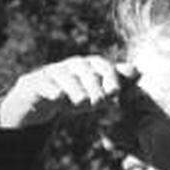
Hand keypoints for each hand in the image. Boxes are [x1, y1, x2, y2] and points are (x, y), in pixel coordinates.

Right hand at [0, 55, 138, 128]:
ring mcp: (48, 74)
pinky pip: (42, 84)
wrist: (36, 105)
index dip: (110, 75)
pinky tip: (57, 98)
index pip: (100, 64)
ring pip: (63, 75)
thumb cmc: (71, 97)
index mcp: (85, 68)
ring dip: (75, 88)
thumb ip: (116, 82)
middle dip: (93, 84)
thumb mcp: (95, 93)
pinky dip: (51, 90)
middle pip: (82, 67)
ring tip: (82, 103)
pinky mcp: (31, 84)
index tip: (116, 92)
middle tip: (99, 102)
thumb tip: (139, 70)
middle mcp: (67, 67)